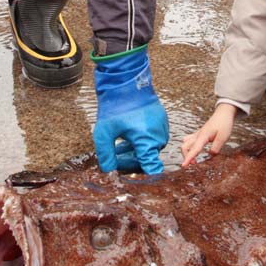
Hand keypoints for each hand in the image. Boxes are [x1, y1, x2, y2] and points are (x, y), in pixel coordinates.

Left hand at [93, 47, 168, 174]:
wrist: (127, 79)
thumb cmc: (116, 104)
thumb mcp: (104, 132)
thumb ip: (106, 155)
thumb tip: (108, 171)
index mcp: (147, 141)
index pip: (152, 169)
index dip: (145, 180)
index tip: (138, 186)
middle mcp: (158, 137)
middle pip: (146, 158)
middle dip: (129, 161)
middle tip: (113, 159)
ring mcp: (161, 128)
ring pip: (147, 148)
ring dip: (133, 151)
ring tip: (116, 148)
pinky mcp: (160, 121)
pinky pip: (151, 137)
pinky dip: (138, 141)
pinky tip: (124, 137)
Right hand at [181, 103, 237, 166]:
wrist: (223, 114)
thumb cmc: (224, 124)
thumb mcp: (223, 137)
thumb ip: (216, 147)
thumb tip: (210, 155)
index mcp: (203, 136)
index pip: (194, 149)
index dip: (189, 158)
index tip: (183, 166)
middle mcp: (198, 135)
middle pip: (185, 146)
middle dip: (186, 156)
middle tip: (194, 164)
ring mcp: (197, 134)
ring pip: (185, 143)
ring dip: (186, 152)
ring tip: (194, 159)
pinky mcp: (199, 134)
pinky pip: (189, 140)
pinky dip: (188, 147)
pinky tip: (193, 149)